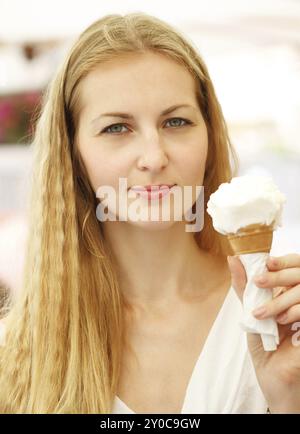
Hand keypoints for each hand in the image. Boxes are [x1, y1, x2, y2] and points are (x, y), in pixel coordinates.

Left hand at [228, 253, 299, 412]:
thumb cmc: (264, 348)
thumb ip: (245, 288)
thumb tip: (233, 260)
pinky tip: (282, 326)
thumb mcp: (252, 315)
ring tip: (262, 316)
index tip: (267, 262)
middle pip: (298, 275)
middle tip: (258, 282)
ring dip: (280, 301)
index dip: (283, 261)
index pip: (293, 267)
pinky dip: (294, 315)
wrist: (274, 380)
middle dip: (277, 277)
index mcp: (290, 295)